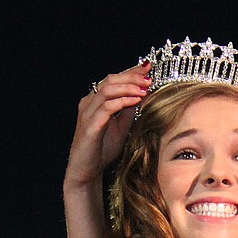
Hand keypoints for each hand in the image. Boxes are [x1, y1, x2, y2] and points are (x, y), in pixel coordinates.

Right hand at [64, 60, 151, 187]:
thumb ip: (128, 111)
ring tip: (145, 88)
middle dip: (132, 76)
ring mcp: (88, 113)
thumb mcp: (121, 127)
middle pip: (110, 80)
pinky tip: (137, 101)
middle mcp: (89, 103)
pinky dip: (123, 102)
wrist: (88, 171)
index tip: (148, 67)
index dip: (130, 72)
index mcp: (95, 101)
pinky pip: (107, 108)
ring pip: (107, 90)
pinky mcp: (90, 126)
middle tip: (149, 77)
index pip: (113, 80)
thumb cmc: (102, 150)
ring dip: (129, 87)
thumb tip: (142, 94)